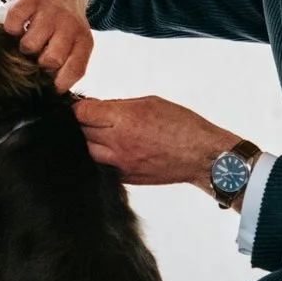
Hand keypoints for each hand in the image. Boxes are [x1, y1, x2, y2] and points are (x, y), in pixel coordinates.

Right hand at [1, 0, 94, 91]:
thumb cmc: (64, 22)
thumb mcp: (75, 42)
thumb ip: (67, 64)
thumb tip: (49, 93)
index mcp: (84, 40)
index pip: (75, 71)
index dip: (60, 83)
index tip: (50, 85)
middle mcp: (70, 25)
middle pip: (50, 60)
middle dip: (38, 63)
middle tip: (36, 55)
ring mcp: (51, 11)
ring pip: (30, 45)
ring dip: (23, 46)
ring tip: (27, 39)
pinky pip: (14, 25)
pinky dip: (11, 29)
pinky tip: (18, 26)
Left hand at [73, 95, 236, 188]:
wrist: (201, 156)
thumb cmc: (181, 125)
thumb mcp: (149, 103)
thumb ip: (120, 106)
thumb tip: (98, 108)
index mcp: (124, 119)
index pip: (82, 113)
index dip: (80, 107)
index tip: (83, 106)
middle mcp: (118, 142)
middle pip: (81, 132)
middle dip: (84, 123)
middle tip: (92, 119)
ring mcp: (120, 163)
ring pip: (89, 152)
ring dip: (90, 142)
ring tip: (102, 135)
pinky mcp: (125, 177)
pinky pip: (103, 166)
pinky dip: (103, 157)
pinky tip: (112, 150)